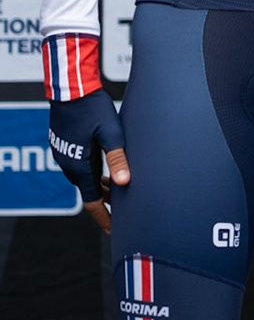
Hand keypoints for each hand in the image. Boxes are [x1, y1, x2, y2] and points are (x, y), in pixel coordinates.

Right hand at [48, 91, 130, 230]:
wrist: (70, 89)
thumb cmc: (93, 108)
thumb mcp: (112, 133)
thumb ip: (118, 159)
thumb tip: (125, 183)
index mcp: (79, 165)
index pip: (92, 200)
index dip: (103, 216)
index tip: (113, 229)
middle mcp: (68, 164)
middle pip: (88, 190)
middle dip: (105, 202)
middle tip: (121, 213)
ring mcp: (63, 155)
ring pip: (84, 178)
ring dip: (100, 186)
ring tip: (117, 194)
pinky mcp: (65, 146)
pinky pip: (79, 166)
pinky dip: (93, 174)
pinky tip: (104, 172)